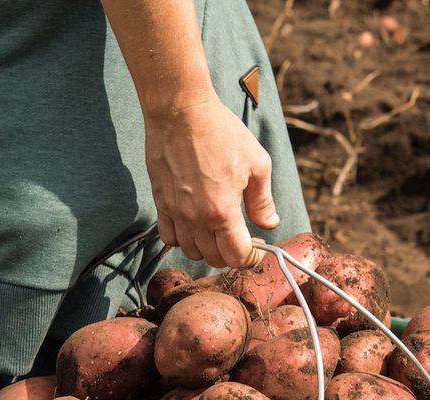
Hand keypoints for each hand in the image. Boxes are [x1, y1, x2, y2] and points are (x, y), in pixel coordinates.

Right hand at [144, 97, 279, 268]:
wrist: (180, 111)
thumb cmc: (221, 132)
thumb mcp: (257, 164)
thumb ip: (263, 200)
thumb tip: (270, 223)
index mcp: (223, 211)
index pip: (237, 257)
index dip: (251, 259)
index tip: (256, 251)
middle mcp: (196, 218)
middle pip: (214, 258)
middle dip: (231, 254)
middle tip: (240, 238)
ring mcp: (175, 212)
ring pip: (191, 252)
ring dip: (207, 248)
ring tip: (217, 232)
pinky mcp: (160, 202)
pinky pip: (168, 236)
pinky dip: (182, 239)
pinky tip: (193, 225)